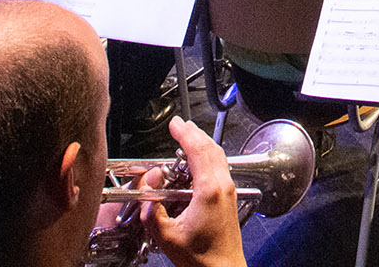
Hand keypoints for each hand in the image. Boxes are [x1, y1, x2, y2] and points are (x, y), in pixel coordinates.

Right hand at [143, 119, 245, 266]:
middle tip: (179, 126)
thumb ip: (151, 208)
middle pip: (211, 148)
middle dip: (194, 133)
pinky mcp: (230, 198)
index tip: (175, 124)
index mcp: (210, 190)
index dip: (185, 134)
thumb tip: (148, 184)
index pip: (198, 150)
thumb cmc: (201, 258)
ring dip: (202, 143)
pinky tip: (197, 161)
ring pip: (218, 156)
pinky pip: (220, 167)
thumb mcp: (164, 235)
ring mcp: (230, 191)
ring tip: (187, 137)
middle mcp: (223, 186)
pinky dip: (208, 156)